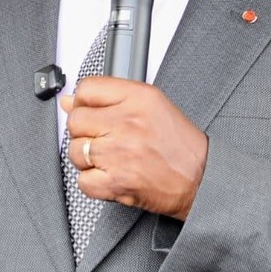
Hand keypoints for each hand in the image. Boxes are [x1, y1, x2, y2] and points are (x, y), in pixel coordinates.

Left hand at [63, 76, 208, 218]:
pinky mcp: (115, 182)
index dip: (85, 103)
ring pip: (75, 151)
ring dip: (88, 159)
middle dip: (85, 132)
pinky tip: (111, 176)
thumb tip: (70, 101)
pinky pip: (83, 180)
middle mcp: (128, 122)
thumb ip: (111, 98)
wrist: (201, 179)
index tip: (92, 113)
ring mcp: (119, 153)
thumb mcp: (153, 106)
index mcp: (139, 98)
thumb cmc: (180, 145)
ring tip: (111, 159)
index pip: (87, 89)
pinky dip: (93, 182)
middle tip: (104, 139)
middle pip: (76, 120)